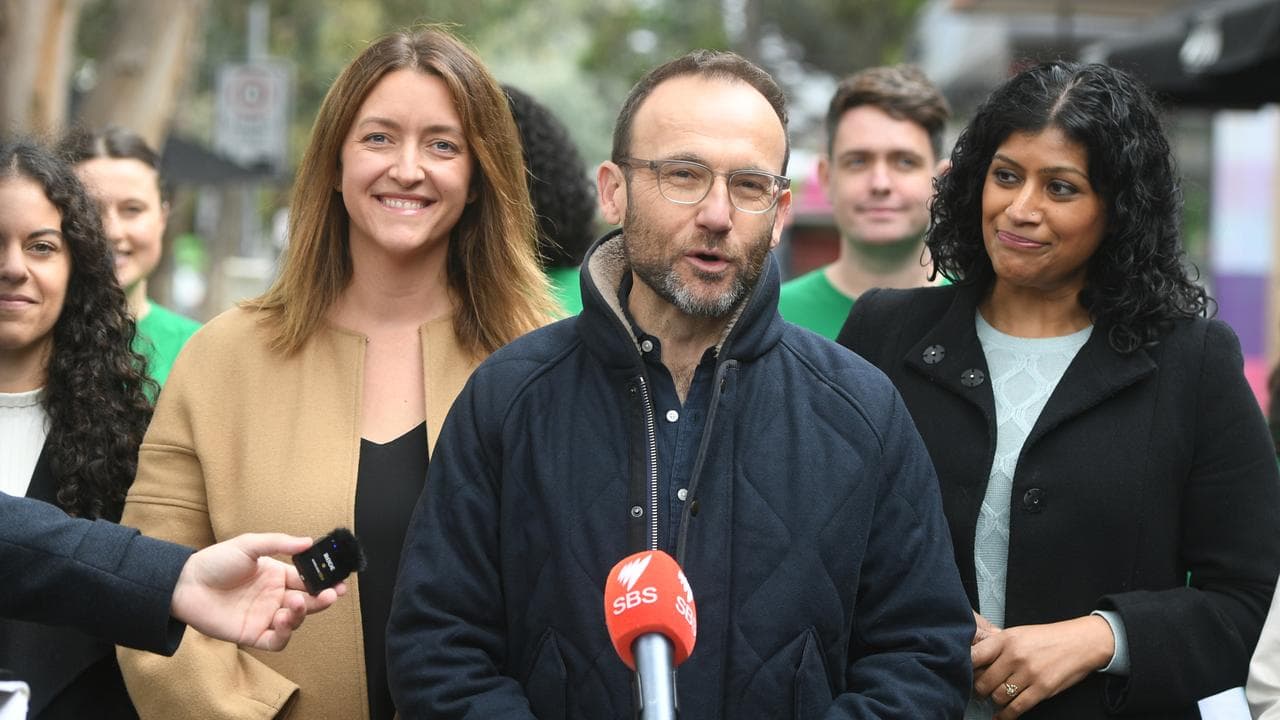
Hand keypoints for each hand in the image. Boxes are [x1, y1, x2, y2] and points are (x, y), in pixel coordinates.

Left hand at [170, 533, 347, 650]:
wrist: (185, 584)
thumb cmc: (215, 562)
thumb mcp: (249, 545)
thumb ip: (279, 543)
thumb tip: (309, 542)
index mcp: (277, 576)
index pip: (308, 580)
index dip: (325, 581)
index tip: (341, 580)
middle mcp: (274, 597)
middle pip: (307, 602)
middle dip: (323, 599)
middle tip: (333, 594)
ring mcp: (264, 617)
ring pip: (295, 621)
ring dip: (301, 613)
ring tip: (293, 603)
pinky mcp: (252, 635)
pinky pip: (277, 640)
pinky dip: (285, 633)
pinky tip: (282, 620)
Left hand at [971, 615, 1113, 718]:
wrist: (1081, 642)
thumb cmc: (1047, 638)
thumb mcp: (1019, 634)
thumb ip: (998, 647)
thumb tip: (975, 663)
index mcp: (1006, 639)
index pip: (974, 656)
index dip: (966, 668)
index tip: (964, 674)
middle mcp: (1015, 656)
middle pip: (983, 682)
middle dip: (980, 689)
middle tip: (981, 691)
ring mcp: (1029, 673)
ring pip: (998, 696)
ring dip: (995, 701)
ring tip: (996, 698)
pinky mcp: (1042, 689)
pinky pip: (1016, 708)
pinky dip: (1005, 715)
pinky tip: (1001, 716)